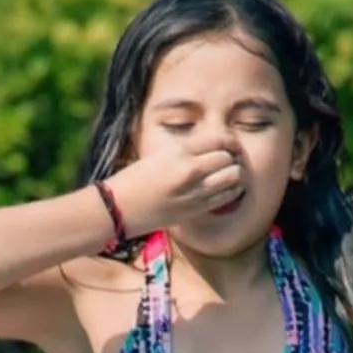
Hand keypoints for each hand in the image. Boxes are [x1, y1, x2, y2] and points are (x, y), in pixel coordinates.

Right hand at [108, 146, 246, 236]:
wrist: (117, 208)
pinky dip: (230, 192)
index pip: (218, 140)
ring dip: (235, 175)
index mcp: (179, 152)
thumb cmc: (133, 180)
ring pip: (231, 178)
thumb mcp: (158, 156)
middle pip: (228, 159)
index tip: (232, 145)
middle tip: (231, 161)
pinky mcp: (194, 211)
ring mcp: (193, 193)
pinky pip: (224, 198)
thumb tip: (210, 149)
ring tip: (230, 175)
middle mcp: (189, 171)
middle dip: (233, 158)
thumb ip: (185, 152)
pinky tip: (226, 190)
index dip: (230, 142)